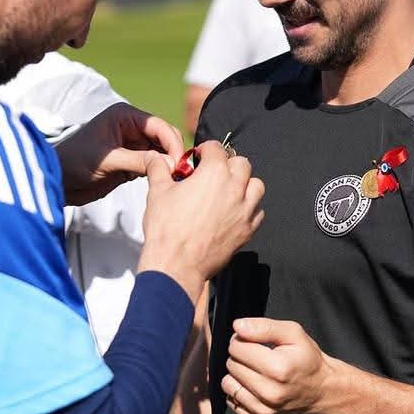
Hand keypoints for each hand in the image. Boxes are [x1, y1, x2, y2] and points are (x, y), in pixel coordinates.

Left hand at [56, 102, 183, 204]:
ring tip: (175, 179)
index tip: (179, 161)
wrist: (57, 181)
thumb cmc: (74, 162)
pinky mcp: (132, 163)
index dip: (171, 142)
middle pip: (164, 137)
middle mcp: (131, 127)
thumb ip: (139, 160)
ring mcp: (133, 145)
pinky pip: (153, 165)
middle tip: (180, 173)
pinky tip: (164, 182)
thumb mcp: (108, 160)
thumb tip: (169, 164)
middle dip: (173, 153)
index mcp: (124, 116)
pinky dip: (160, 172)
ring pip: (161, 152)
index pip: (158, 125)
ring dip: (169, 164)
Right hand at [139, 142, 264, 300]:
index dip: (205, 151)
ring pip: (256, 186)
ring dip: (245, 184)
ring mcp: (244, 210)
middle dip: (228, 164)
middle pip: (242, 164)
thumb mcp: (158, 192)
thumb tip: (156, 158)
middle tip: (213, 173)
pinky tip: (234, 212)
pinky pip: (257, 212)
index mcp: (214, 172)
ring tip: (228, 191)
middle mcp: (234, 188)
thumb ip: (159, 169)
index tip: (199, 158)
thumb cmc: (167, 229)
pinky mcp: (247, 230)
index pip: (216, 148)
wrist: (176, 264)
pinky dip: (249, 209)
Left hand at [220, 318, 339, 413]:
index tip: (254, 343)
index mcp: (278, 368)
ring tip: (255, 372)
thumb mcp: (293, 333)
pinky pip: (232, 403)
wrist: (324, 390)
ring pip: (228, 385)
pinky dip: (240, 393)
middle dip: (240, 357)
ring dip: (237, 376)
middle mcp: (270, 392)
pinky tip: (255, 387)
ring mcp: (265, 411)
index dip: (242, 340)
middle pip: (231, 365)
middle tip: (258, 357)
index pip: (236, 348)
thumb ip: (264, 327)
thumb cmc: (308, 359)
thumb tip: (238, 326)